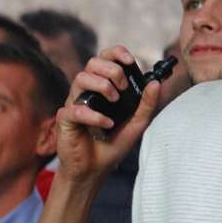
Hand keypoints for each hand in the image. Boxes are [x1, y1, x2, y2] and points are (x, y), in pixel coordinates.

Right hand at [55, 47, 161, 186]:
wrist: (94, 169)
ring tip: (115, 102)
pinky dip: (94, 116)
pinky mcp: (65, 119)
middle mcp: (86, 92)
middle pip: (92, 63)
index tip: (130, 61)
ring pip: (81, 78)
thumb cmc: (112, 145)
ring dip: (102, 86)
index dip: (116, 53)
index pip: (104, 58)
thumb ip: (147, 104)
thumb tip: (156, 83)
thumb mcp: (137, 123)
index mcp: (102, 88)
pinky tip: (106, 124)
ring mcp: (74, 104)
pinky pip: (75, 109)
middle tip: (123, 88)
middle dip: (112, 70)